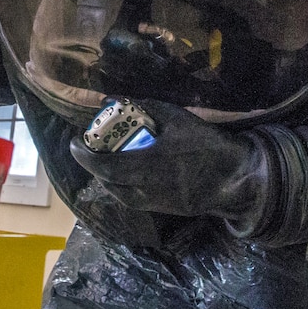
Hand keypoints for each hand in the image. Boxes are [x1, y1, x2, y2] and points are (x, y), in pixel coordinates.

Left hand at [68, 98, 269, 221]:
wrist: (233, 178)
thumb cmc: (205, 144)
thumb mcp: (176, 118)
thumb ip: (142, 107)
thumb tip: (111, 98)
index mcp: (145, 166)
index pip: (103, 165)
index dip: (84, 155)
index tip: (74, 142)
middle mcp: (143, 189)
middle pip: (107, 181)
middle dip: (93, 165)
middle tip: (89, 148)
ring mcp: (153, 203)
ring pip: (118, 193)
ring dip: (106, 177)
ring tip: (105, 159)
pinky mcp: (163, 209)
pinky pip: (132, 199)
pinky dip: (121, 185)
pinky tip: (125, 173)